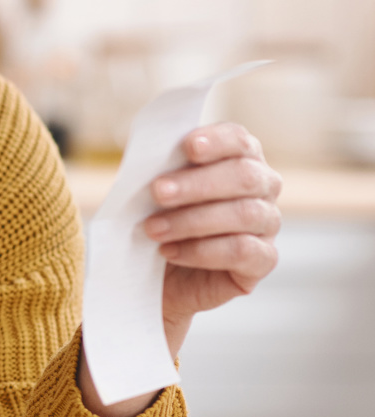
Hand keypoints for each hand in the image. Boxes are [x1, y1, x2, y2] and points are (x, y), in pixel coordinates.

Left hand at [146, 122, 281, 358]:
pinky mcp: (262, 261)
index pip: (239, 140)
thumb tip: (150, 160)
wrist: (155, 276)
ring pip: (244, 214)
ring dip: (192, 221)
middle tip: (158, 192)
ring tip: (153, 229)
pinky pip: (243, 251)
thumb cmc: (156, 219)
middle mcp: (262, 187)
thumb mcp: (151, 193)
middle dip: (197, 184)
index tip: (188, 146)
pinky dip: (202, 251)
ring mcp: (267, 224)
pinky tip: (169, 252)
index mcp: (238, 158)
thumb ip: (159, 171)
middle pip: (244, 176)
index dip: (217, 141)